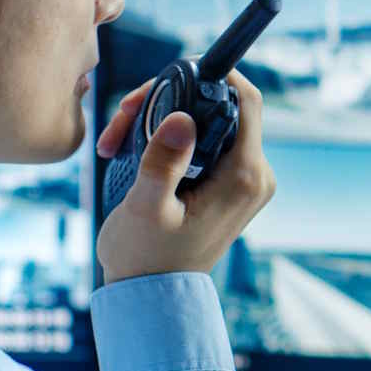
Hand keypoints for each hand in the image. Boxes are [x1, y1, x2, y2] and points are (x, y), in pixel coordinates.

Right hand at [95, 71, 275, 283]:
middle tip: (124, 115)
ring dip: (161, 119)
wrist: (151, 296)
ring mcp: (243, 180)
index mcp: (244, 177)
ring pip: (207, 121)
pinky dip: (169, 138)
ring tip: (116, 139)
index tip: (171, 74)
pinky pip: (204, 141)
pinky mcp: (228, 184)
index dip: (214, 75)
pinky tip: (131, 149)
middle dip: (170, 100)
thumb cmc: (146, 259)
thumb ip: (164, 160)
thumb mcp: (146, 208)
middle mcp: (254, 175)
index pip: (246, 100)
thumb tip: (183, 116)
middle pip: (221, 106)